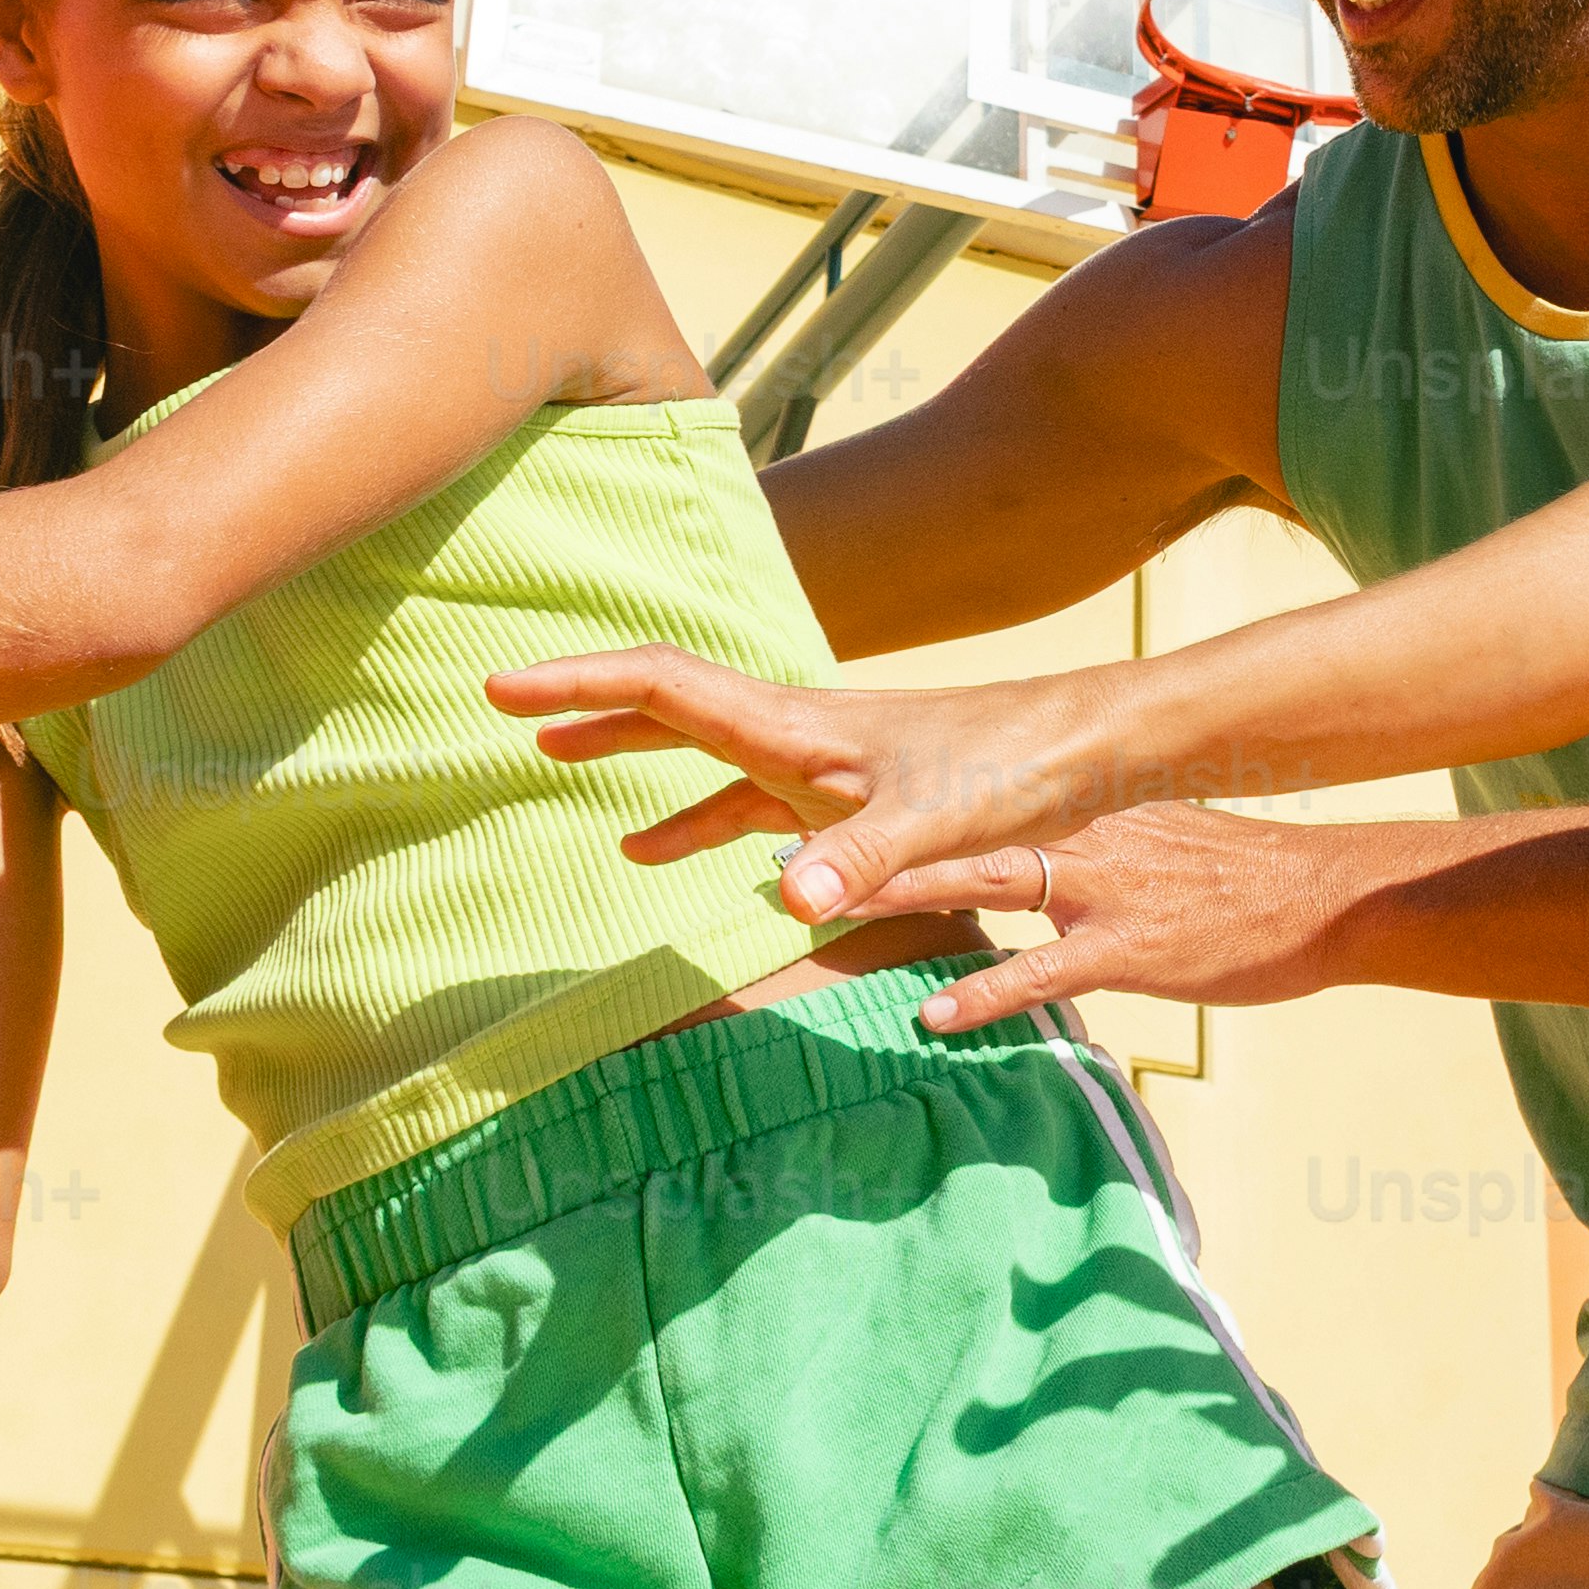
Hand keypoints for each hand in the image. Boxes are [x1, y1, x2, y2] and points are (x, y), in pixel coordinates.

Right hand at [489, 646, 1164, 919]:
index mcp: (795, 724)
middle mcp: (795, 730)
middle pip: (665, 701)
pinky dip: (689, 819)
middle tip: (505, 705)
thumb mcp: (938, 819)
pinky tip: (650, 854)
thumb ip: (861, 859)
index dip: (578, 684)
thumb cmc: (1018, 770)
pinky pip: (742, 803)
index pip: (662, 687)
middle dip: (584, 701)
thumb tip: (785, 903)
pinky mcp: (847, 795)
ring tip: (553, 759)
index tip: (501, 688)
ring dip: (627, 751)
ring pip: (698, 748)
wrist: (1087, 751)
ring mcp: (818, 761)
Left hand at [836, 802, 1390, 1029]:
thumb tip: (1012, 857)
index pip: (964, 801)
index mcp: (1073, 812)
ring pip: (983, 886)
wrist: (1316, 895)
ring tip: (826, 912)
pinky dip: (984, 993)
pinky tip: (932, 1017)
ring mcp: (1100, 892)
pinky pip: (1042, 971)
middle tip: (778, 845)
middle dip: (869, 840)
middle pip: (952, 832)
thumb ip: (1074, 846)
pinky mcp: (1127, 949)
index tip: (807, 794)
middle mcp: (1074, 840)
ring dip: (903, 897)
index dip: (887, 800)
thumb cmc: (1230, 877)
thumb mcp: (1145, 840)